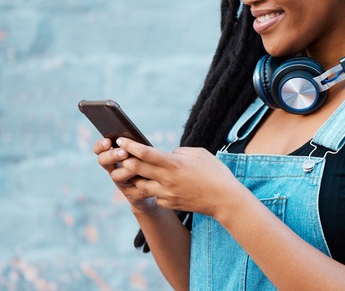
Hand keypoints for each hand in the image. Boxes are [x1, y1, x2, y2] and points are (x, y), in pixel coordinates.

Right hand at [93, 138, 157, 213]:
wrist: (157, 187)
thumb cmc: (149, 164)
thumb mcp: (143, 153)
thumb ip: (136, 147)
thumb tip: (136, 138)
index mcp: (114, 157)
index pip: (100, 149)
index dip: (101, 145)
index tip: (108, 141)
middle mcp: (114, 170)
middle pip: (103, 161)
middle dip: (112, 155)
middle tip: (124, 152)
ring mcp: (121, 183)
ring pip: (116, 176)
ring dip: (127, 170)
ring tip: (137, 165)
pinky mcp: (132, 195)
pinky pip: (134, 190)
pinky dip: (142, 184)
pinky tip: (149, 178)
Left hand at [116, 139, 242, 217]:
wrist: (224, 200)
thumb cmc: (215, 173)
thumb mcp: (200, 154)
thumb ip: (180, 152)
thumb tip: (168, 154)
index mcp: (175, 164)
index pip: (145, 153)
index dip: (130, 146)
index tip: (121, 140)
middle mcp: (167, 179)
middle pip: (137, 169)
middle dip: (125, 160)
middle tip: (119, 154)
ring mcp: (167, 194)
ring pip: (140, 185)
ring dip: (134, 177)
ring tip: (133, 170)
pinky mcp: (169, 204)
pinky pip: (154, 195)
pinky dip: (152, 189)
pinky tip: (156, 184)